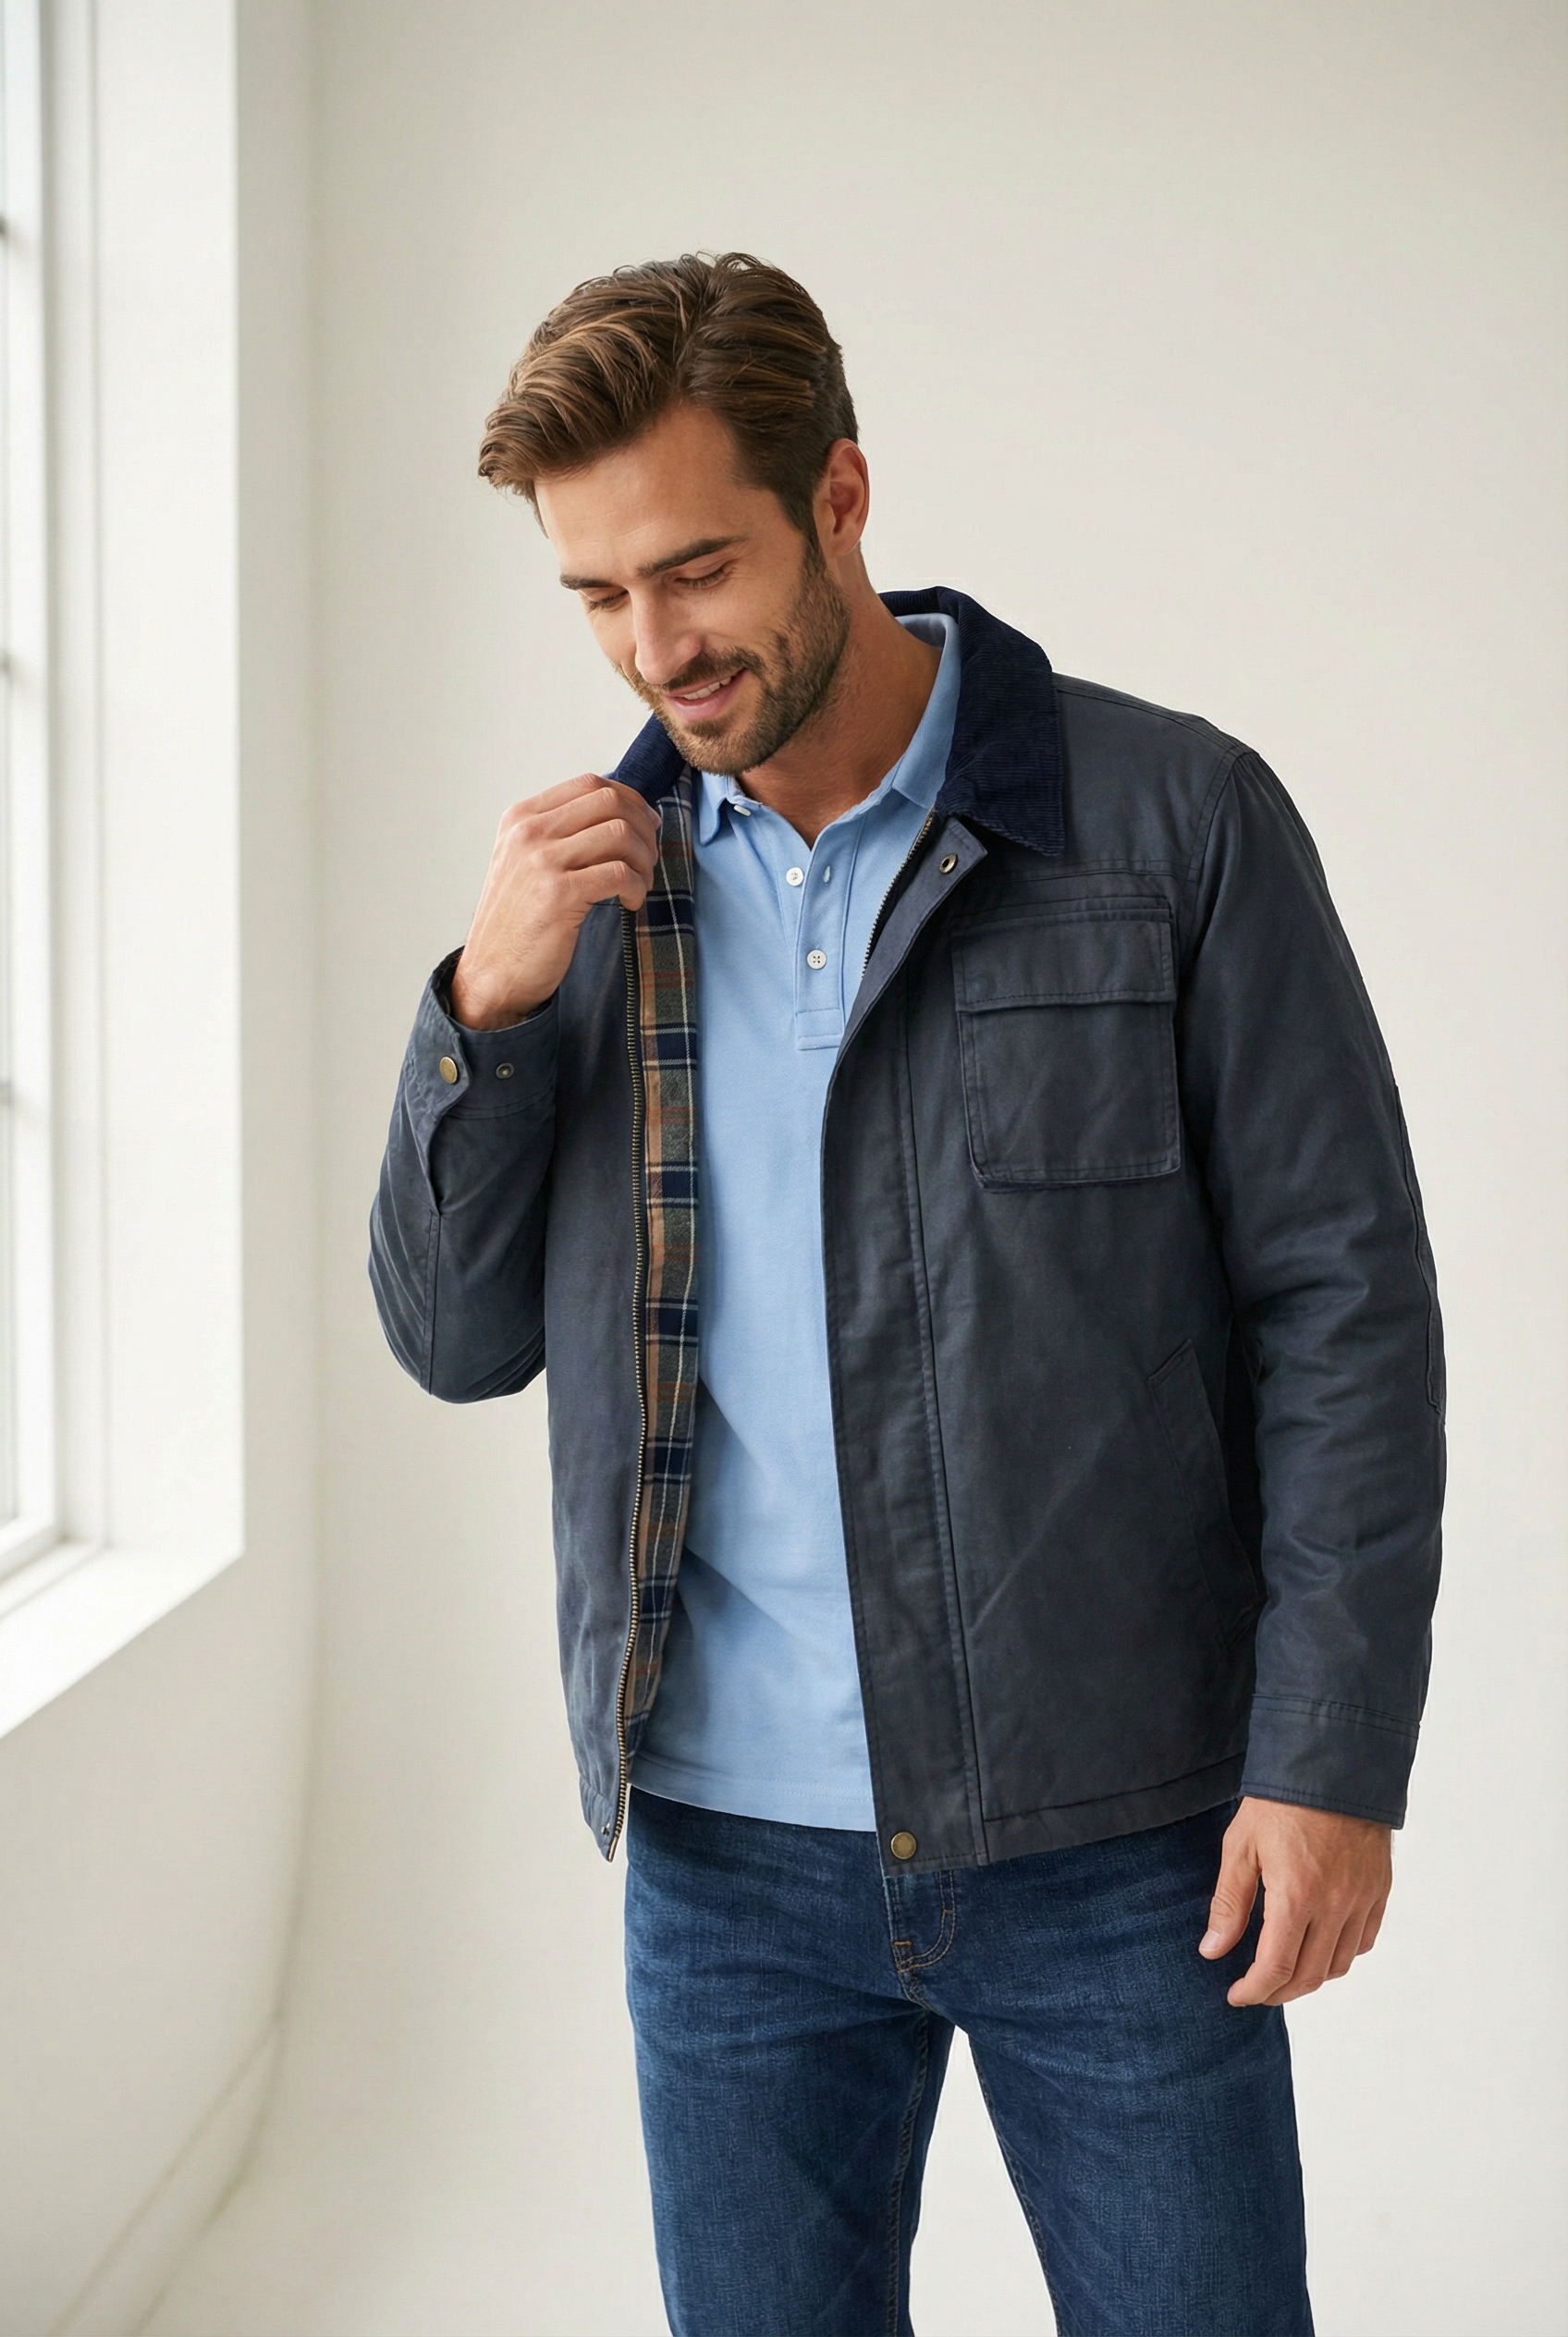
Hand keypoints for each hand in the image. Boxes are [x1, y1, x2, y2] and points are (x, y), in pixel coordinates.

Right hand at [449, 774, 660, 1029]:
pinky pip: (619, 873)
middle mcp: (528, 832)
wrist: (492, 972)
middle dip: (643, 828)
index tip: (646, 826)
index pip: (590, 784)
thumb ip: (560, 833)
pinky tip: (630, 903)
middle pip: (610, 802)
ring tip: (639, 885)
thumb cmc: (518, 921)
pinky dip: (636, 887)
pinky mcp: (559, 894)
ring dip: (643, 860)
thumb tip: (622, 812)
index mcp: (520, 818)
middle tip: (648, 859)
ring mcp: (541, 861)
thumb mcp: (526, 862)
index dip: (630, 801)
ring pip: (620, 834)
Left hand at [1200, 1796, 1391, 2006]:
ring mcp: (1362, 1899)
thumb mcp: (1240, 1847)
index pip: (1276, 1967)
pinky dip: (1340, 1954)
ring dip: (1310, 1977)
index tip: (1236, 1995)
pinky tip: (1319, 1947)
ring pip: (1339, 1964)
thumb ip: (1228, 1904)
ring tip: (1284, 1972)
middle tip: (1255, 1989)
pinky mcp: (1379, 1889)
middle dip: (1278, 1991)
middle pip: (1309, 1975)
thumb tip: (1212, 1951)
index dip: (1254, 1990)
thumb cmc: (1280, 1802)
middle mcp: (1335, 1904)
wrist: (1332, 1764)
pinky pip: (1363, 1940)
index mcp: (1296, 1895)